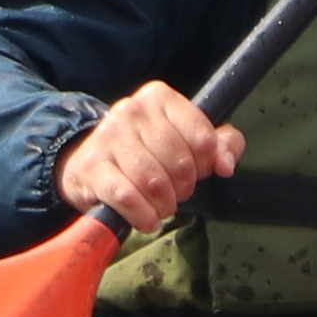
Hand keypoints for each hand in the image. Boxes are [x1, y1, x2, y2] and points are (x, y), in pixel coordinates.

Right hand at [57, 81, 243, 235]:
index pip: (202, 138)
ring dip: (164, 205)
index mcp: (159, 98)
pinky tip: (146, 218)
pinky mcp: (91, 166)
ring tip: (162, 206)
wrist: (90, 164)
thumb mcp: (186, 139)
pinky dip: (143, 215)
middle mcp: (132, 110)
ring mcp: (108, 137)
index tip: (198, 172)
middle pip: (179, 161)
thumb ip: (220, 144)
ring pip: (153, 181)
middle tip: (177, 193)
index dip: (206, 164)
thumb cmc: (146, 152)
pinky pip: (127, 197)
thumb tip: (226, 164)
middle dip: (184, 187)